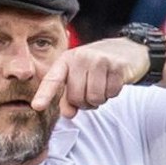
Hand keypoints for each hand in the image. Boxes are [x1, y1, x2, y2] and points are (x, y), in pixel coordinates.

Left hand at [32, 39, 148, 120]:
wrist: (128, 50)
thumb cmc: (99, 67)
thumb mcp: (80, 77)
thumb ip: (70, 97)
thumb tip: (67, 114)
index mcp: (66, 60)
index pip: (53, 79)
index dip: (44, 94)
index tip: (36, 107)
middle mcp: (80, 57)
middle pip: (77, 97)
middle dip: (85, 103)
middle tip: (92, 93)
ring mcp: (98, 60)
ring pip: (94, 98)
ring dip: (100, 99)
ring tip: (103, 86)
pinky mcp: (116, 66)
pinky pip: (111, 94)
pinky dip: (113, 93)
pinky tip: (114, 82)